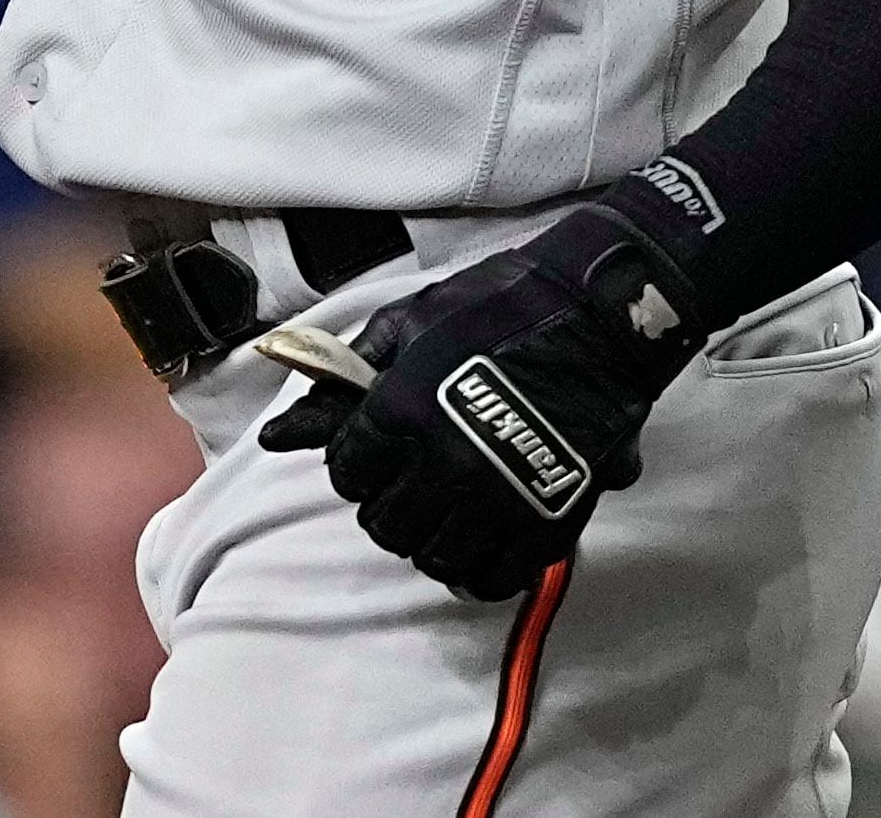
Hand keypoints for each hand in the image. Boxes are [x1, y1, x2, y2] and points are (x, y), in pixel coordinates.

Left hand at [259, 194, 705, 600]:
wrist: (600, 313)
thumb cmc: (501, 304)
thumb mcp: (410, 320)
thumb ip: (349, 375)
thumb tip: (280, 430)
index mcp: (401, 411)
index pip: (348, 473)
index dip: (355, 464)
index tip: (374, 456)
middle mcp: (444, 463)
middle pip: (386, 523)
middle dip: (388, 503)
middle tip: (407, 483)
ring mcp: (498, 498)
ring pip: (434, 557)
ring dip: (431, 539)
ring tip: (444, 513)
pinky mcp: (547, 520)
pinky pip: (495, 577)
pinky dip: (480, 570)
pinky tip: (481, 544)